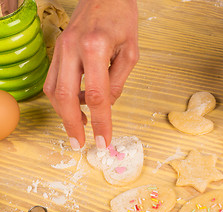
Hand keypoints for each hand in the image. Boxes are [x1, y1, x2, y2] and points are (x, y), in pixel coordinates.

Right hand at [43, 0, 138, 149]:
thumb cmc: (121, 18)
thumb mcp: (131, 51)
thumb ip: (119, 81)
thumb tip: (106, 106)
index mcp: (96, 48)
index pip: (98, 96)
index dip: (101, 122)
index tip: (103, 140)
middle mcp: (72, 49)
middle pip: (67, 98)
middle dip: (73, 125)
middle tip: (80, 144)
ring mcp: (61, 48)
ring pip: (54, 91)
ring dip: (65, 114)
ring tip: (80, 125)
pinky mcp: (57, 50)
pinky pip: (53, 80)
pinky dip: (62, 98)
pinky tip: (75, 105)